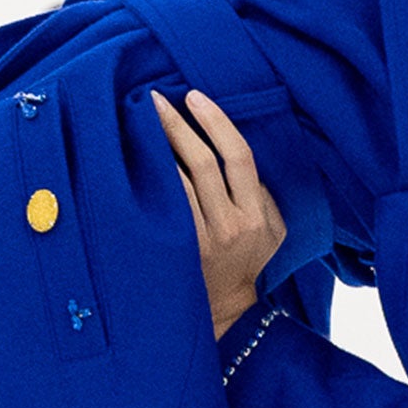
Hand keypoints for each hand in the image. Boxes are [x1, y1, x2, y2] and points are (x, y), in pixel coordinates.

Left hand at [152, 89, 286, 338]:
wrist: (230, 311)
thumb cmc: (252, 261)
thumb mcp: (274, 228)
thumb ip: (261, 191)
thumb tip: (232, 146)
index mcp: (256, 214)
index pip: (238, 156)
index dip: (216, 122)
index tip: (195, 96)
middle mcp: (229, 226)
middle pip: (202, 164)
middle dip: (176, 126)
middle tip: (154, 98)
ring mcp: (201, 241)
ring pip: (175, 184)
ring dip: (155, 147)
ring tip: (136, 119)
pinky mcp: (178, 251)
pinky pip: (162, 207)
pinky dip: (147, 180)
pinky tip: (132, 158)